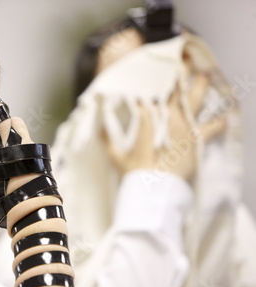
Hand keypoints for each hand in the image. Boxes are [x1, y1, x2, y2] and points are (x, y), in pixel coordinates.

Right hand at [103, 73, 226, 180]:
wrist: (153, 187)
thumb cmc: (134, 171)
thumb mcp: (116, 156)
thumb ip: (108, 140)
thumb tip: (100, 129)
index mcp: (148, 119)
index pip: (149, 95)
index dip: (151, 83)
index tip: (151, 73)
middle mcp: (167, 118)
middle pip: (174, 91)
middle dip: (178, 74)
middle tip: (183, 61)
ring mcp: (183, 128)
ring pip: (194, 101)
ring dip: (199, 87)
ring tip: (203, 76)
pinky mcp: (195, 141)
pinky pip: (211, 129)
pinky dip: (218, 124)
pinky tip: (224, 119)